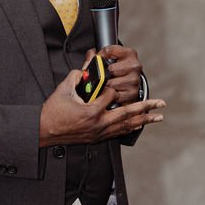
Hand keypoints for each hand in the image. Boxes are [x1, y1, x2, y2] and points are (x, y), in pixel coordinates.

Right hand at [39, 63, 163, 146]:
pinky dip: (130, 127)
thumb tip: (87, 67)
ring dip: (143, 120)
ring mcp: (99, 133)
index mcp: (91, 111)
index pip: (110, 95)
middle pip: (128, 114)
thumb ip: (78, 75)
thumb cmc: (53, 110)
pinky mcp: (97, 137)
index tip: (106, 83)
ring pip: (126, 126)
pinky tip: (139, 124)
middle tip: (161, 104)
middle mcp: (99, 124)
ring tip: (157, 116)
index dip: (109, 87)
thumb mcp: (64, 89)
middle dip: (146, 108)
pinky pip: (118, 132)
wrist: (44, 130)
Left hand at [99, 44, 144, 105]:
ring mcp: (134, 80)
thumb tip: (90, 56)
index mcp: (130, 54)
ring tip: (107, 82)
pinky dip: (110, 93)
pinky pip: (115, 94)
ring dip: (106, 84)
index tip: (100, 59)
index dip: (101, 55)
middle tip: (104, 74)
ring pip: (112, 83)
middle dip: (104, 73)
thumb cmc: (119, 70)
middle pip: (111, 69)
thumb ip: (97, 54)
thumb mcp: (110, 58)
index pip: (109, 50)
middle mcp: (135, 66)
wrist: (129, 83)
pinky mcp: (132, 93)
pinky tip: (111, 90)